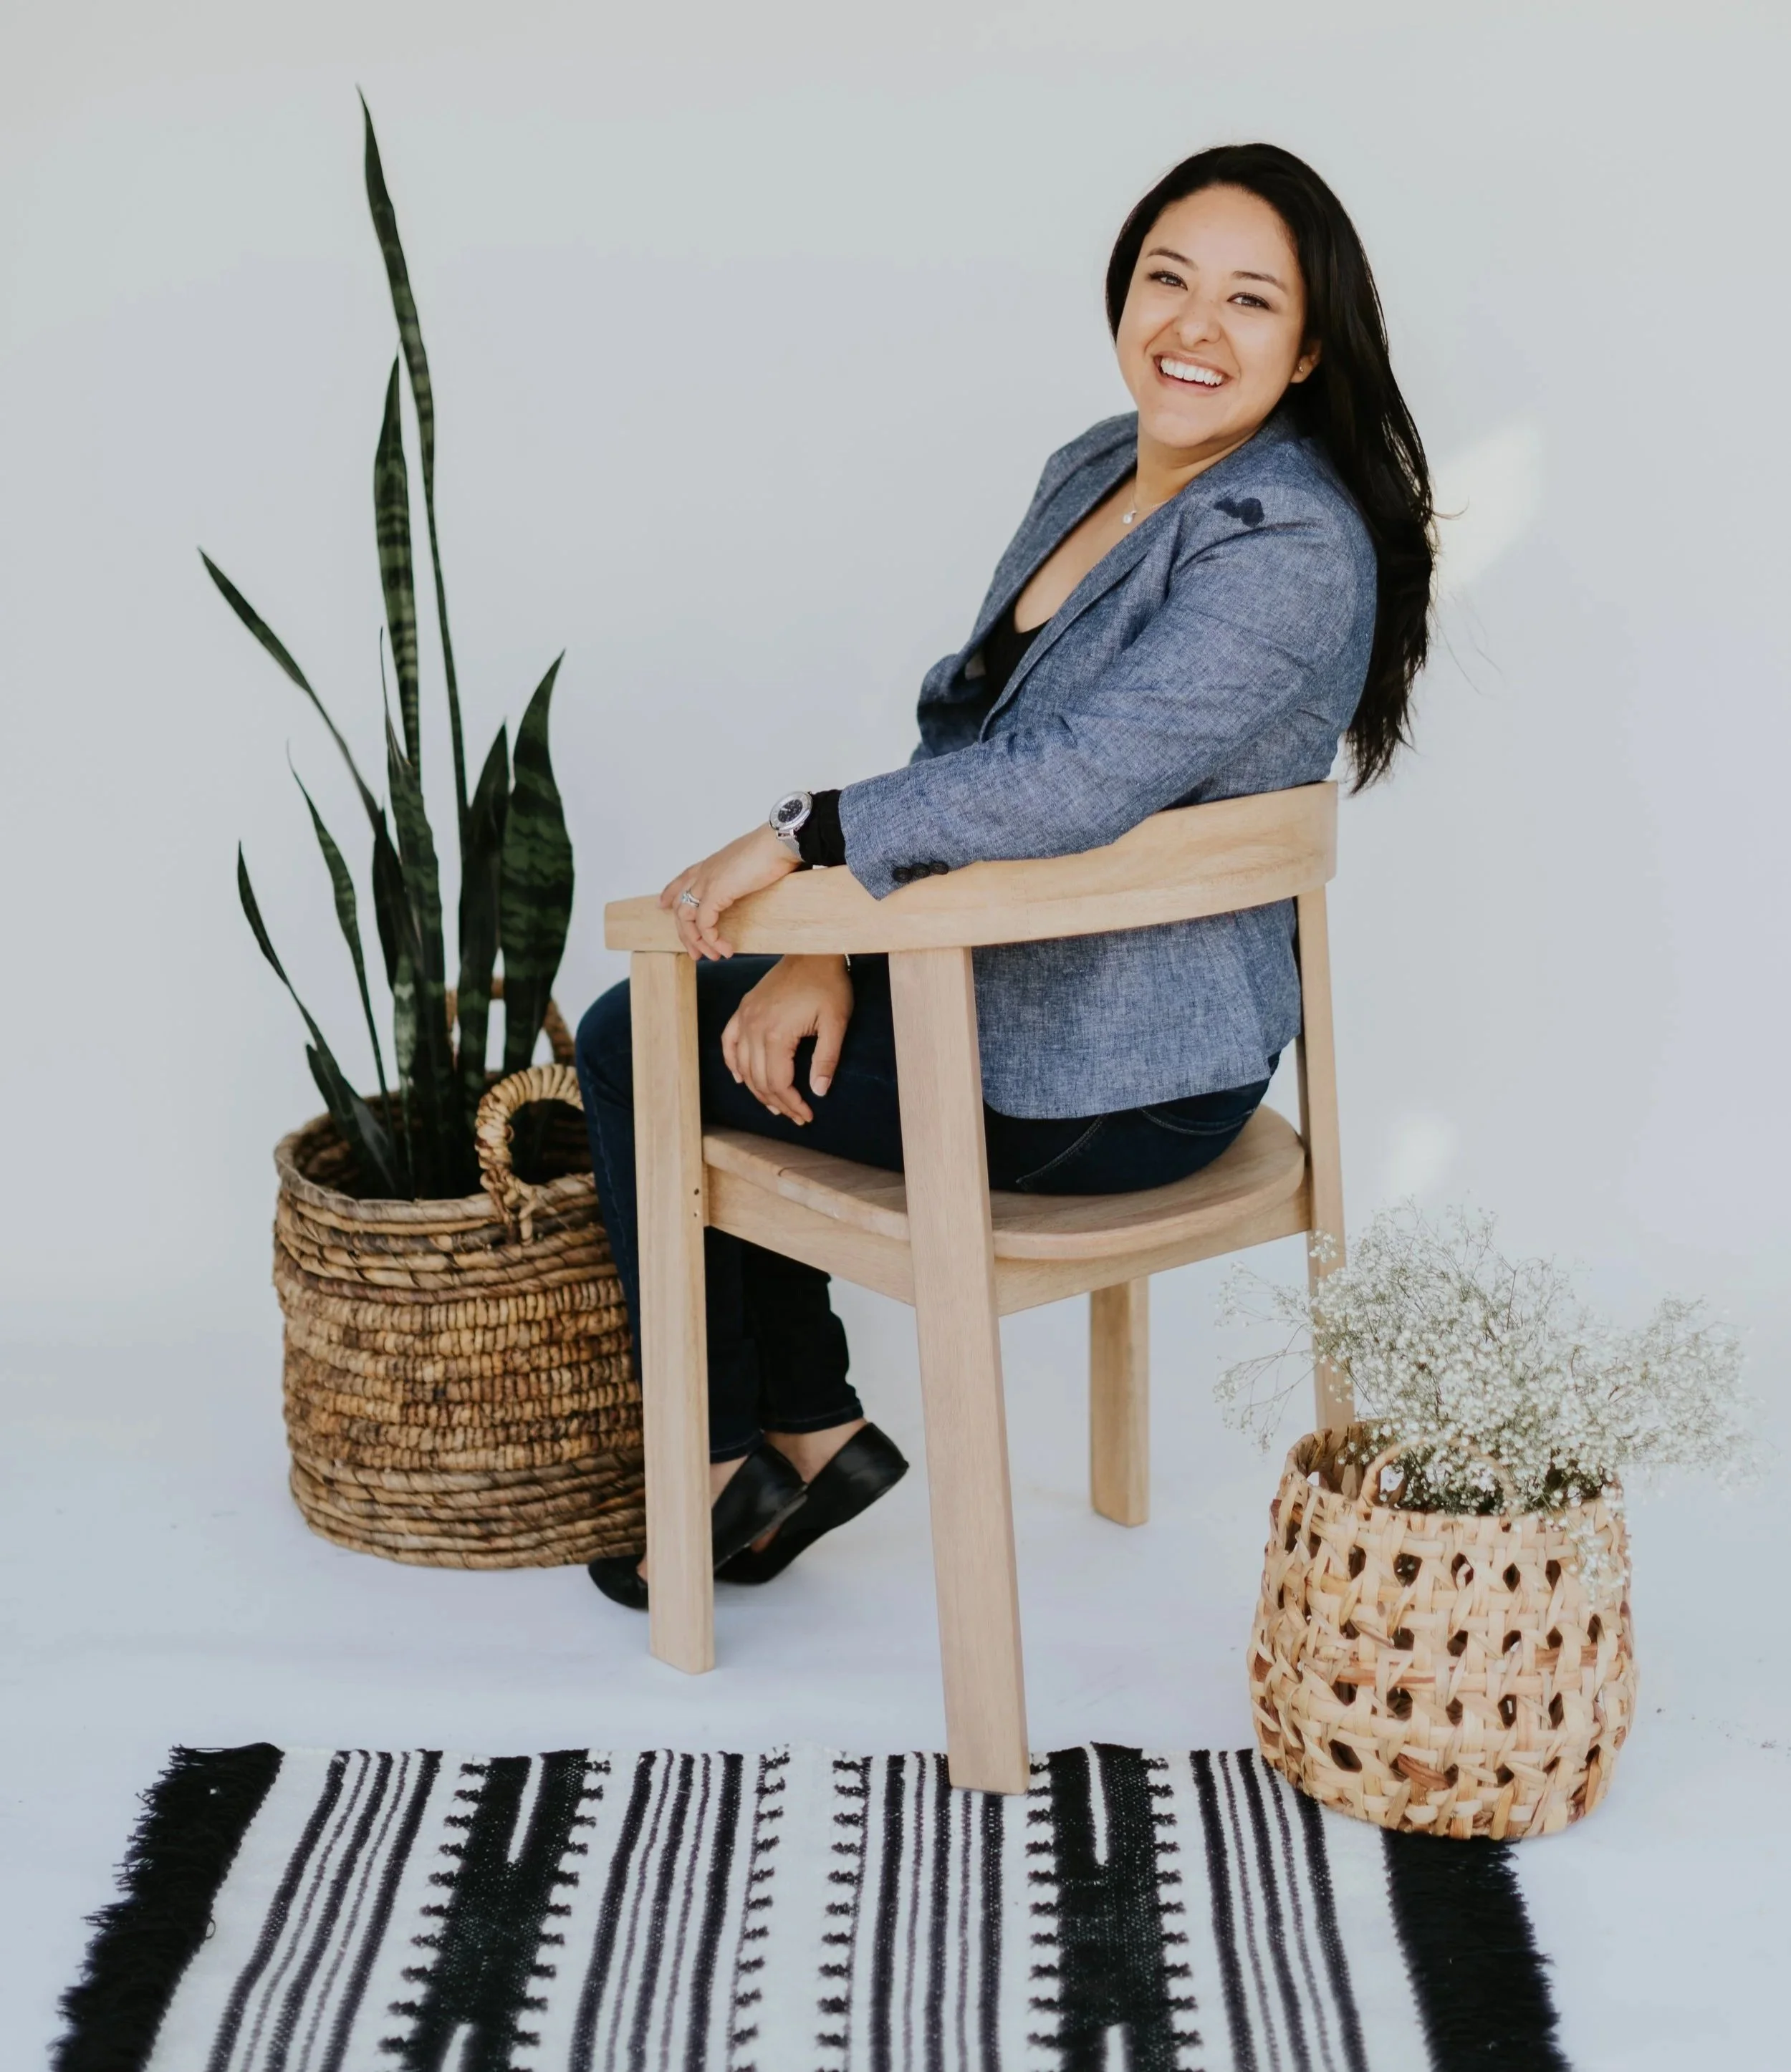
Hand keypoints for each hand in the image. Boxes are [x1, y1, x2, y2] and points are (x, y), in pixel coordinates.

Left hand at [660, 824, 799, 959]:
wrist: (780, 842)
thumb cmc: (774, 851)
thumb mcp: (753, 865)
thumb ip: (745, 876)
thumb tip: (754, 883)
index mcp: (713, 864)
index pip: (684, 878)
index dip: (671, 892)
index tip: (663, 905)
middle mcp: (705, 872)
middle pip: (680, 906)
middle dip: (685, 933)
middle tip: (695, 953)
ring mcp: (707, 881)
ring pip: (686, 918)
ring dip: (698, 941)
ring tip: (713, 956)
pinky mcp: (715, 892)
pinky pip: (704, 923)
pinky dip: (712, 939)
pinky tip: (724, 949)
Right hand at [722, 955, 852, 1124]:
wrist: (814, 950)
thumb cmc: (828, 985)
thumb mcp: (837, 1022)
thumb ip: (826, 1059)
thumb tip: (819, 1092)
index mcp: (776, 1034)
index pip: (777, 1082)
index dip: (791, 1104)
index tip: (807, 1116)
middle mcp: (754, 1027)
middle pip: (758, 1079)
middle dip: (777, 1103)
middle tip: (795, 1116)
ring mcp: (745, 1016)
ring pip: (742, 1065)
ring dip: (756, 1089)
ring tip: (775, 1105)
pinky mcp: (744, 1008)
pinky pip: (729, 1041)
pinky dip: (732, 1062)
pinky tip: (740, 1078)